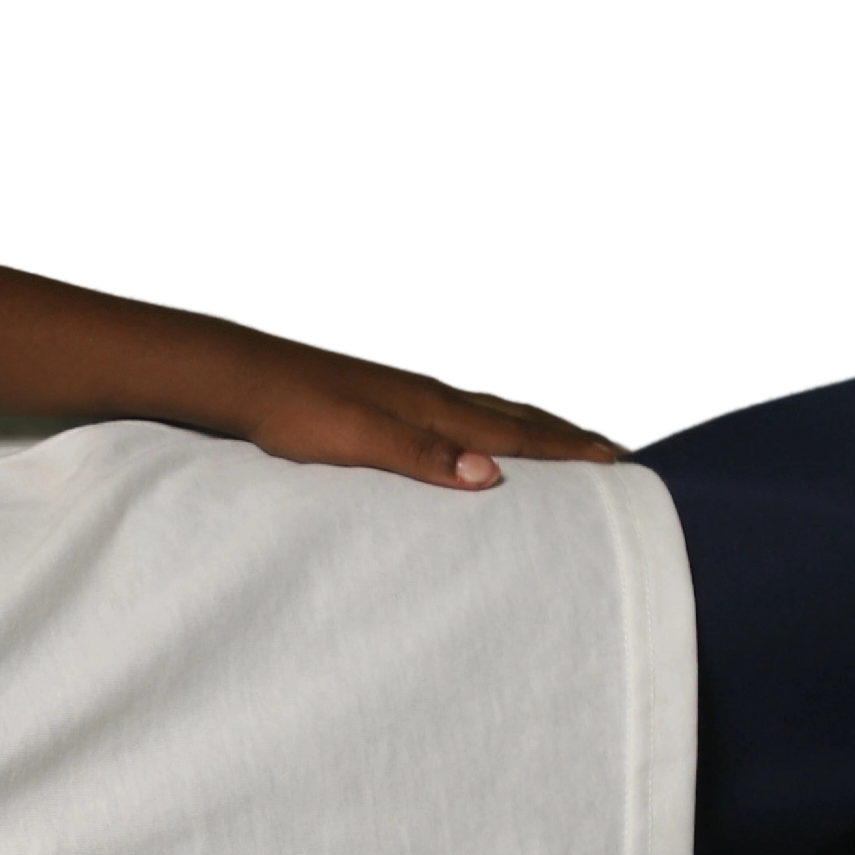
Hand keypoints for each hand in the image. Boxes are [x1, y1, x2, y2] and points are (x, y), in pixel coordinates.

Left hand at [231, 339, 635, 492]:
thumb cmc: (295, 412)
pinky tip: (466, 430)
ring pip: (480, 410)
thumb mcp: (359, 441)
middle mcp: (425, 395)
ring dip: (522, 426)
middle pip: (508, 416)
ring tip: (552, 439)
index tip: (613, 460)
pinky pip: (448, 411)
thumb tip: (490, 476)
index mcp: (430, 409)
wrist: (241, 377)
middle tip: (605, 449)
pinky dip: (478, 423)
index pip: (512, 434)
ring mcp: (401, 392)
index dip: (563, 450)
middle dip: (558, 435)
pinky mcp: (376, 397)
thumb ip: (422, 457)